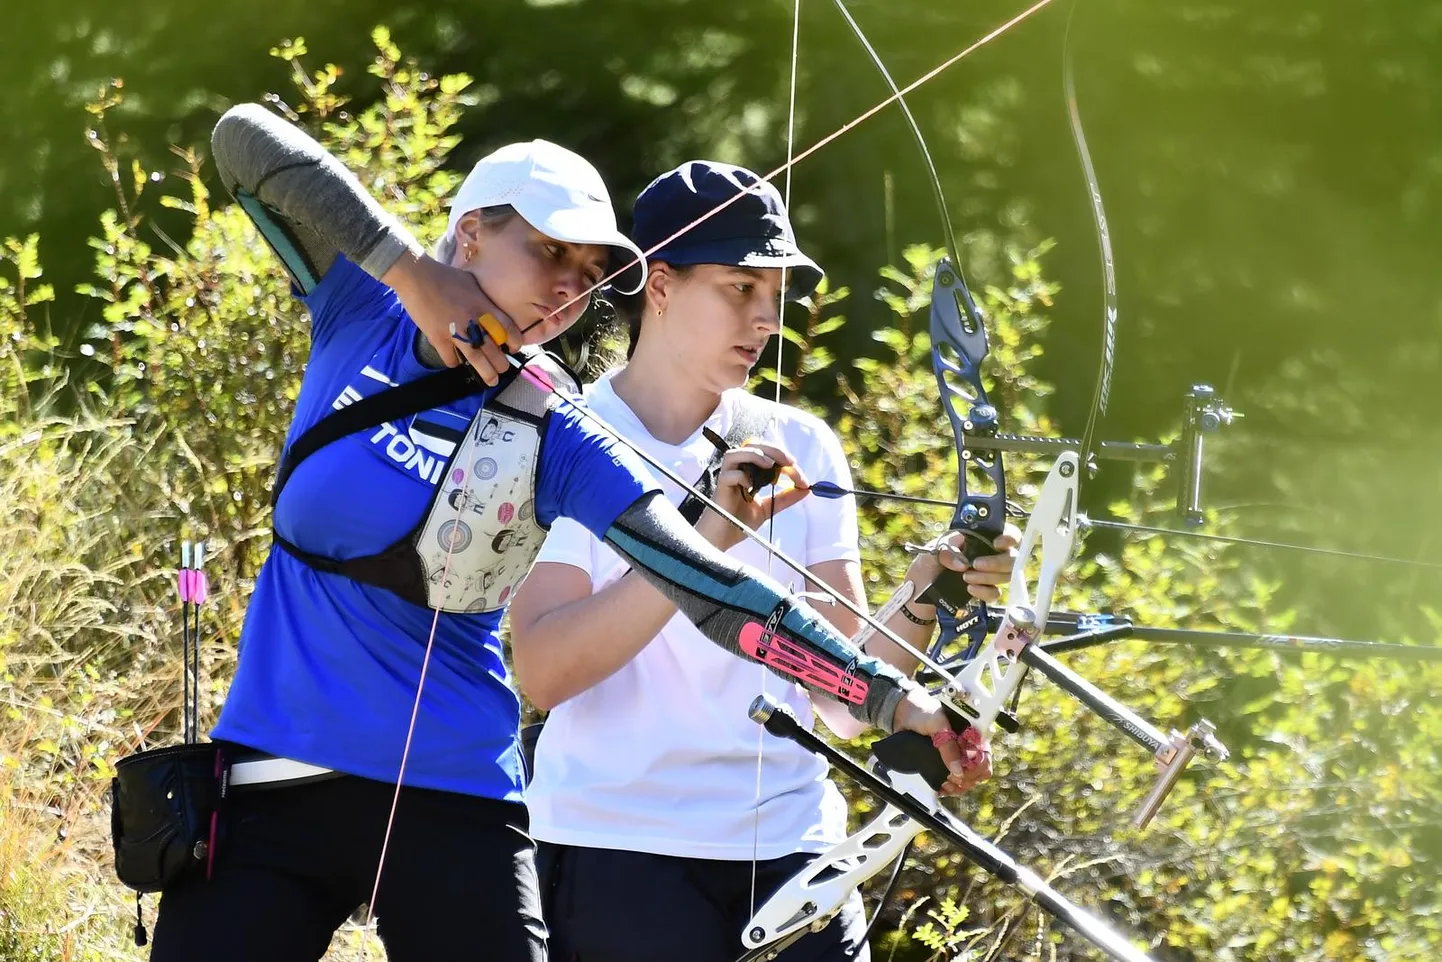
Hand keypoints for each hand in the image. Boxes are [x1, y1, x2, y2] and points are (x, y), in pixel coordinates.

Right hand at [383, 252, 525, 386]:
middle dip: (501, 363)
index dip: (515, 341)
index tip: (514, 348)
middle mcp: (473, 321)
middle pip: (494, 349)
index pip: (508, 328)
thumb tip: (491, 307)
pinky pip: (450, 358)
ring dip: (486, 373)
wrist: (416, 276)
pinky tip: (457, 362)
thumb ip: (483, 298)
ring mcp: (455, 331)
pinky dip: (455, 362)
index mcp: (484, 306)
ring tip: (492, 381)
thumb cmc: (445, 275)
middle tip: (502, 369)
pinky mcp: (438, 338)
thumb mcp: (472, 281)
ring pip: (476, 359)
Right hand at [696, 443, 809, 550]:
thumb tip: (806, 488)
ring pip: (734, 453)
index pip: (766, 454)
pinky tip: (751, 487)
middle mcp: (736, 470)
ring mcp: (726, 478)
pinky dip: (741, 476)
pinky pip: (728, 474)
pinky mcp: (720, 488)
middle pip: (751, 445)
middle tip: (790, 462)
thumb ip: (785, 498)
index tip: (801, 477)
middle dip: (774, 450)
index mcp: (747, 471)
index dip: (785, 460)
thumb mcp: (768, 507)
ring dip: (755, 454)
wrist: (723, 539)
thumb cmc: (739, 521)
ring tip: (770, 464)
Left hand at [890, 686, 992, 795]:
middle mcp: (968, 746)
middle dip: (966, 779)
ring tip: (945, 783)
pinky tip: (942, 787)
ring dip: (959, 786)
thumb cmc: (924, 712)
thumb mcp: (937, 724)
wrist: (904, 714)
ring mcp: (958, 757)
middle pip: (979, 771)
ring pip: (969, 780)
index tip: (960, 771)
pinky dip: (952, 789)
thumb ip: (947, 745)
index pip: (984, 757)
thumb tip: (958, 770)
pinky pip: (956, 783)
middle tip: (950, 777)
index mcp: (972, 734)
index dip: (974, 768)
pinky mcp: (947, 765)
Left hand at [908, 522, 1021, 604]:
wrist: (920, 590)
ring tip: (965, 578)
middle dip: (997, 562)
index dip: (1009, 536)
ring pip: (1006, 575)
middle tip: (976, 565)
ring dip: (987, 577)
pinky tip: (970, 589)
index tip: (997, 543)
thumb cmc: (928, 564)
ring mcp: (989, 573)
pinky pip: (995, 593)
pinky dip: (984, 592)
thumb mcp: (931, 550)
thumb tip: (963, 562)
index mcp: (979, 538)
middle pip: (1012, 557)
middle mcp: (988, 553)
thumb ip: (946, 549)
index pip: (1007, 532)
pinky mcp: (985, 590)